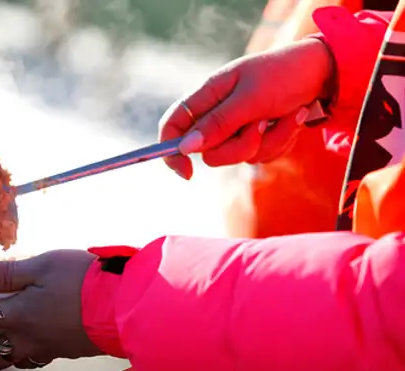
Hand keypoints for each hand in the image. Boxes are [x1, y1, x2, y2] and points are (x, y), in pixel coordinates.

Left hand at [0, 250, 102, 370]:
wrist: (127, 308)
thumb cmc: (86, 281)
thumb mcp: (43, 265)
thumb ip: (3, 274)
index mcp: (16, 316)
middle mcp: (25, 340)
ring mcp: (45, 350)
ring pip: (5, 359)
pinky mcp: (62, 351)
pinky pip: (27, 357)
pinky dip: (12, 352)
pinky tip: (17, 340)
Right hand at [159, 37, 334, 178]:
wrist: (326, 72)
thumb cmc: (284, 74)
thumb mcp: (251, 98)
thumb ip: (218, 124)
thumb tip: (186, 147)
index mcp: (208, 96)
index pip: (173, 126)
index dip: (171, 150)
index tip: (186, 170)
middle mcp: (219, 114)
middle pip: (210, 153)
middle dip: (240, 147)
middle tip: (262, 125)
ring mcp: (239, 129)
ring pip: (239, 158)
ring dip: (268, 141)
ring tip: (286, 114)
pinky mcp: (260, 139)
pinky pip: (262, 157)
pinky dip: (281, 141)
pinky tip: (293, 117)